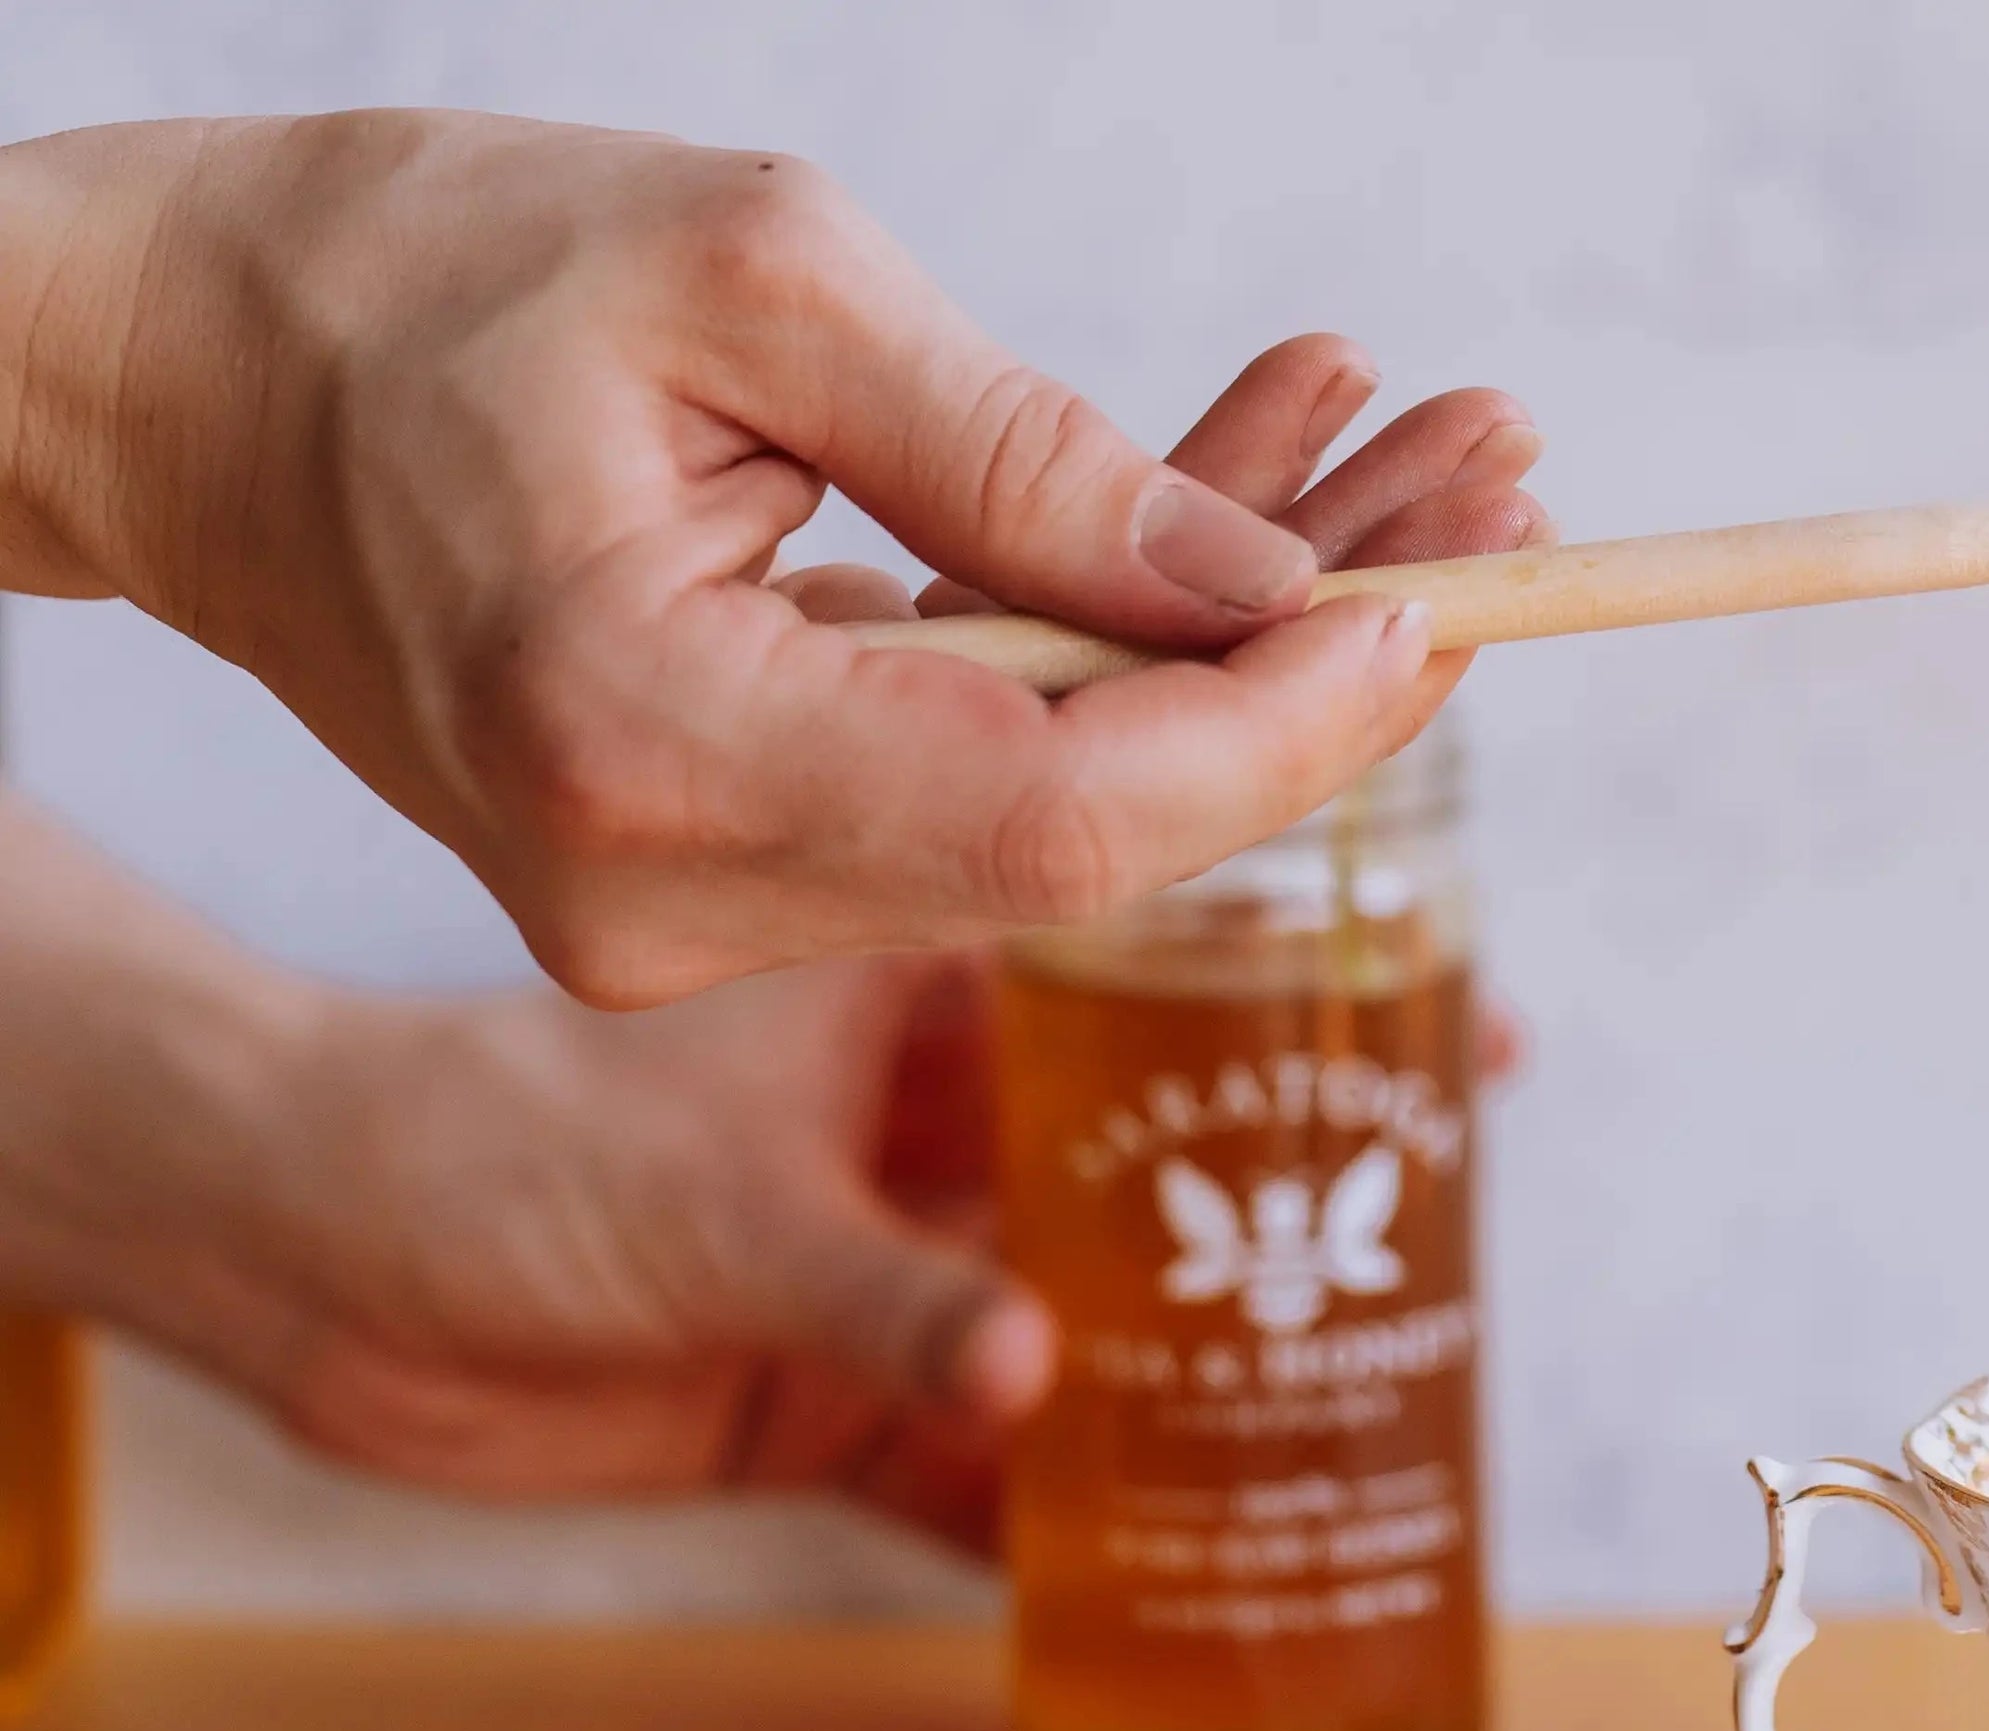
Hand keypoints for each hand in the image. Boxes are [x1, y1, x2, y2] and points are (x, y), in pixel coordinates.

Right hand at [0, 111, 1545, 1005]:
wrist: (188, 372)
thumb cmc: (416, 274)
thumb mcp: (753, 279)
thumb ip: (1026, 461)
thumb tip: (1269, 596)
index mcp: (635, 738)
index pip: (1060, 812)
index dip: (1285, 724)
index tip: (1446, 596)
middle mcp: (660, 888)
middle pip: (1096, 834)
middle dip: (1324, 675)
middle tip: (1507, 499)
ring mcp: (685, 907)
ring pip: (1065, 805)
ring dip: (1256, 647)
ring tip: (1428, 469)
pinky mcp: (719, 868)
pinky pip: (984, 773)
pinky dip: (1125, 649)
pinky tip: (1262, 506)